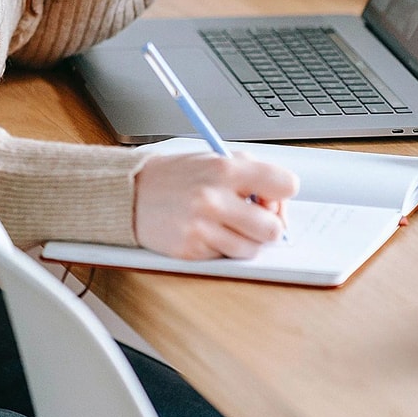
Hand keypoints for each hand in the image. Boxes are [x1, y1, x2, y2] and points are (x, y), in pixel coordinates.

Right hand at [133, 153, 298, 259]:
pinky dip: (222, 248)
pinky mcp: (190, 250)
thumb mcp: (217, 158)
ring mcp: (202, 226)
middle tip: (254, 217)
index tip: (273, 197)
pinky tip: (207, 231)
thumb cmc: (179, 175)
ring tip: (227, 224)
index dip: (283, 194)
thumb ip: (252, 174)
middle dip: (268, 225)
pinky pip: (226, 258)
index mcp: (226, 168)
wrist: (132, 193)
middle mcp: (215, 198)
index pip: (285, 185)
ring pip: (252, 249)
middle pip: (273, 228)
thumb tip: (279, 203)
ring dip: (246, 240)